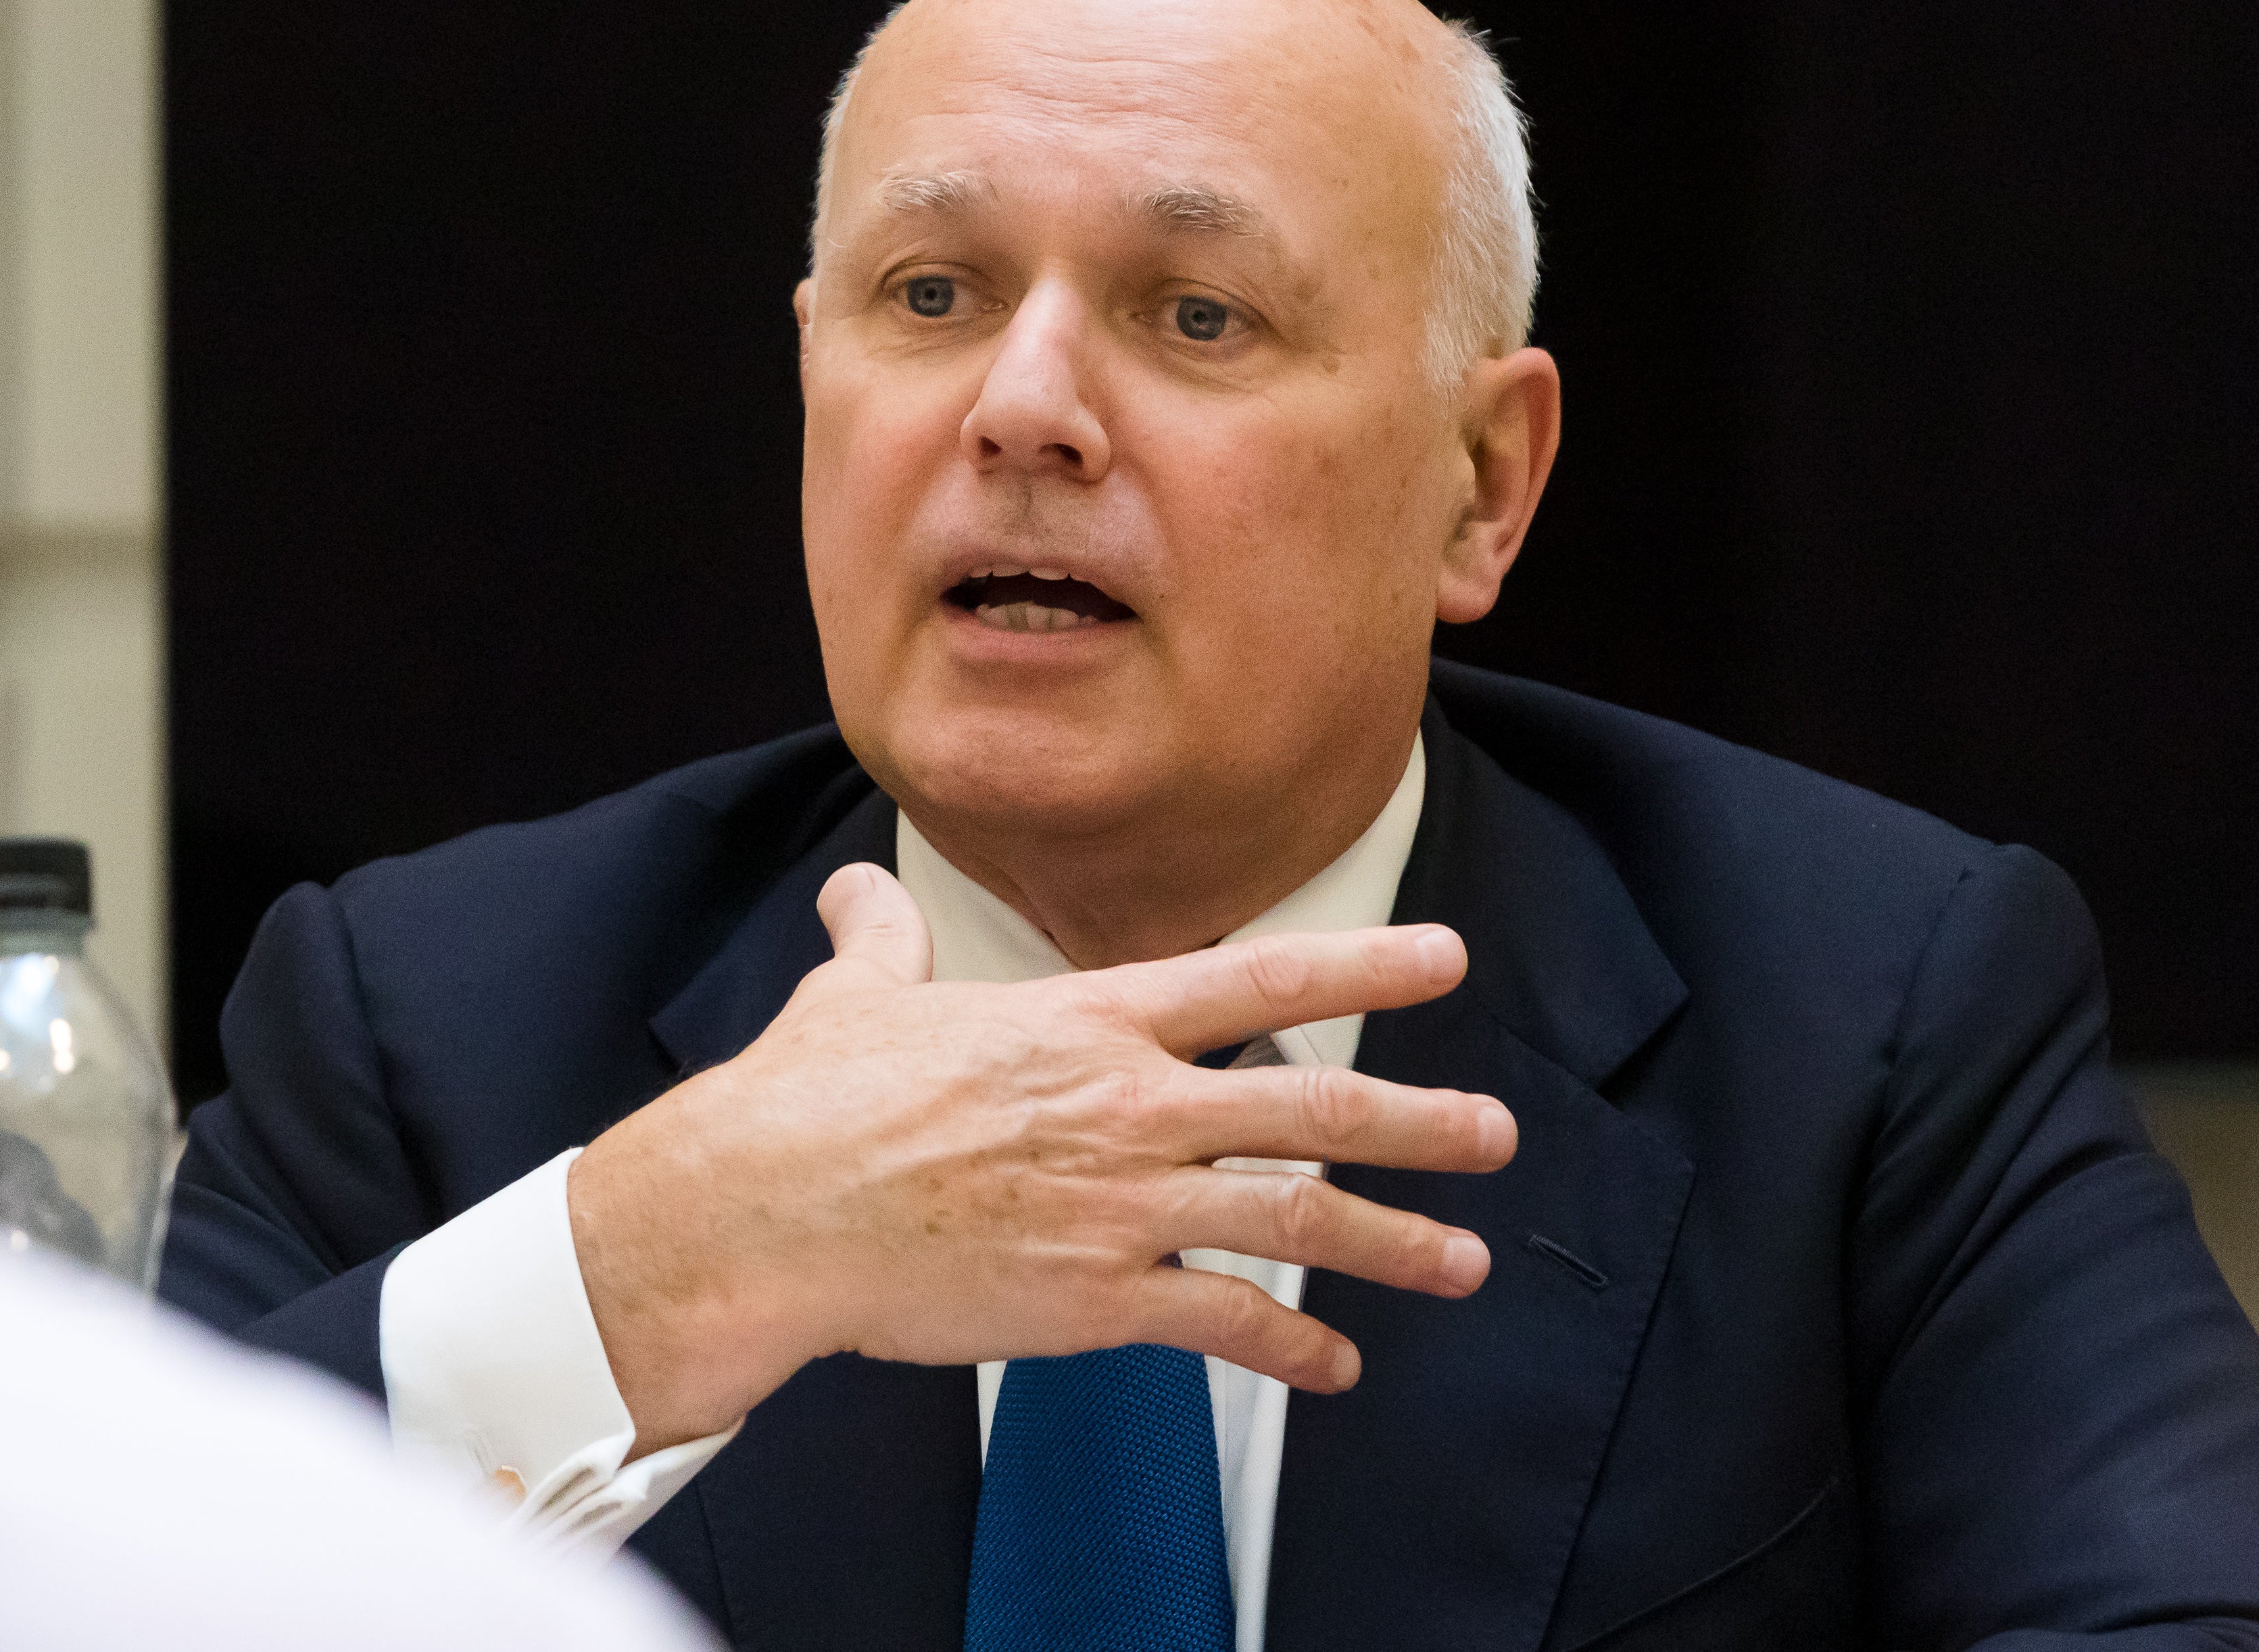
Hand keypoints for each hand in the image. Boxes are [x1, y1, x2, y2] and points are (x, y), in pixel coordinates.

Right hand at [565, 862, 1516, 1453]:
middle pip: (1311, 1102)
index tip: (1444, 959)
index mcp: (1086, 1022)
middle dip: (1419, 1119)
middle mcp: (1126, 1106)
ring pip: (1295, 1219)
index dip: (1364, 965)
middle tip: (1493, 1132)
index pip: (1259, 979)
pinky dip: (1291, 1349)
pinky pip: (1225, 1323)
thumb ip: (884, 936)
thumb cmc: (807, 1104)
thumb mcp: (857, 994)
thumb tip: (857, 888)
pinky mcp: (1097, 1299)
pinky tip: (1334, 1370)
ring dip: (1393, 1240)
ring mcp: (1120, 1205)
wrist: (765, 1215)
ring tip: (1462, 1260)